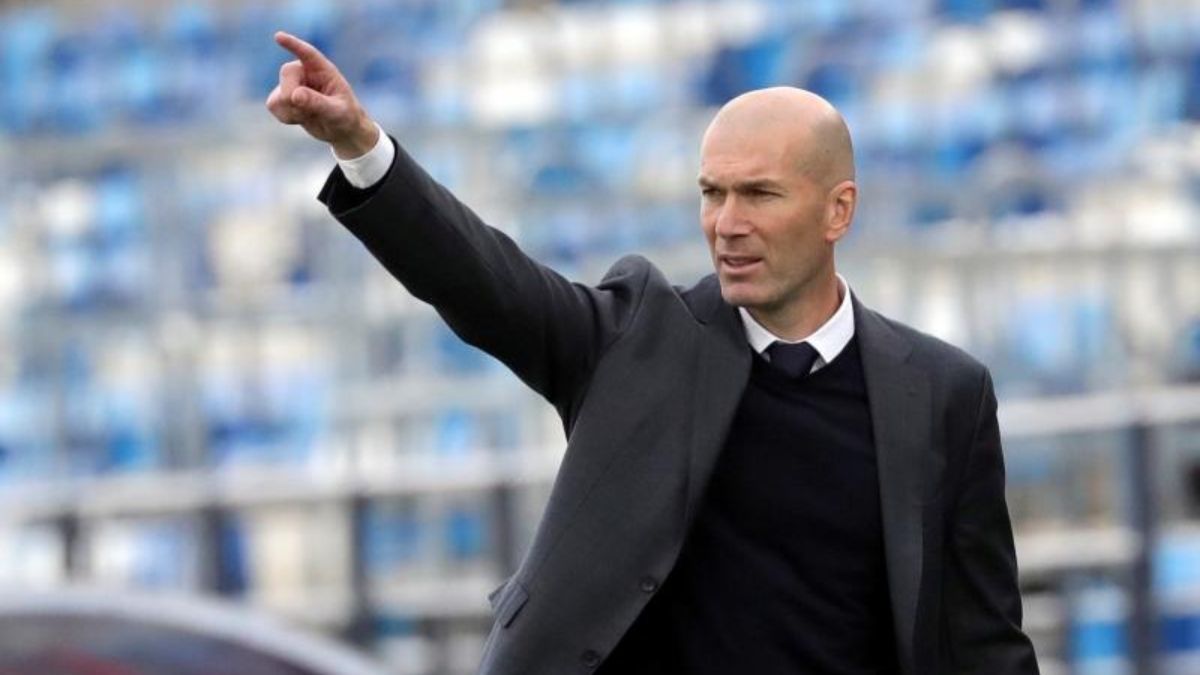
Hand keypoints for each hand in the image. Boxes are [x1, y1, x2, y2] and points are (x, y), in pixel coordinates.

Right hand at [266, 31, 379, 158]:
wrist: (339, 129)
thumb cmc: (345, 116)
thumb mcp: (336, 112)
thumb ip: (317, 102)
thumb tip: (295, 95)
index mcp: (323, 69)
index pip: (307, 53)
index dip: (293, 44)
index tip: (279, 37)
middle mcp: (305, 72)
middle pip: (286, 73)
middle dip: (292, 95)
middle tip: (308, 111)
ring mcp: (292, 83)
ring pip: (277, 94)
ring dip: (291, 111)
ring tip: (310, 115)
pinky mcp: (282, 96)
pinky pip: (273, 105)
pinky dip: (286, 116)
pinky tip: (300, 118)